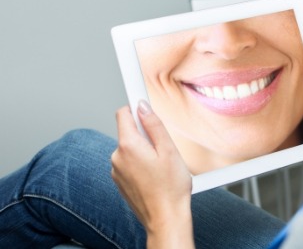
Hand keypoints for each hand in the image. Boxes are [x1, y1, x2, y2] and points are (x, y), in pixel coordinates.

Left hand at [112, 101, 194, 248]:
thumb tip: (143, 107)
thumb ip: (154, 125)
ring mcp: (117, 171)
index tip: (140, 98)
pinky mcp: (120, 182)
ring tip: (161, 166)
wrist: (166, 218)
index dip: (135, 106)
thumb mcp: (169, 150)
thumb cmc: (171, 188)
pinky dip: (141, 165)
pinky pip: (129, 163)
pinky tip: (155, 176)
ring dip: (144, 151)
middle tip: (164, 147)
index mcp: (128, 146)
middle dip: (145, 134)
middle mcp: (117, 157)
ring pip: (130, 149)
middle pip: (129, 131)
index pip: (123, 113)